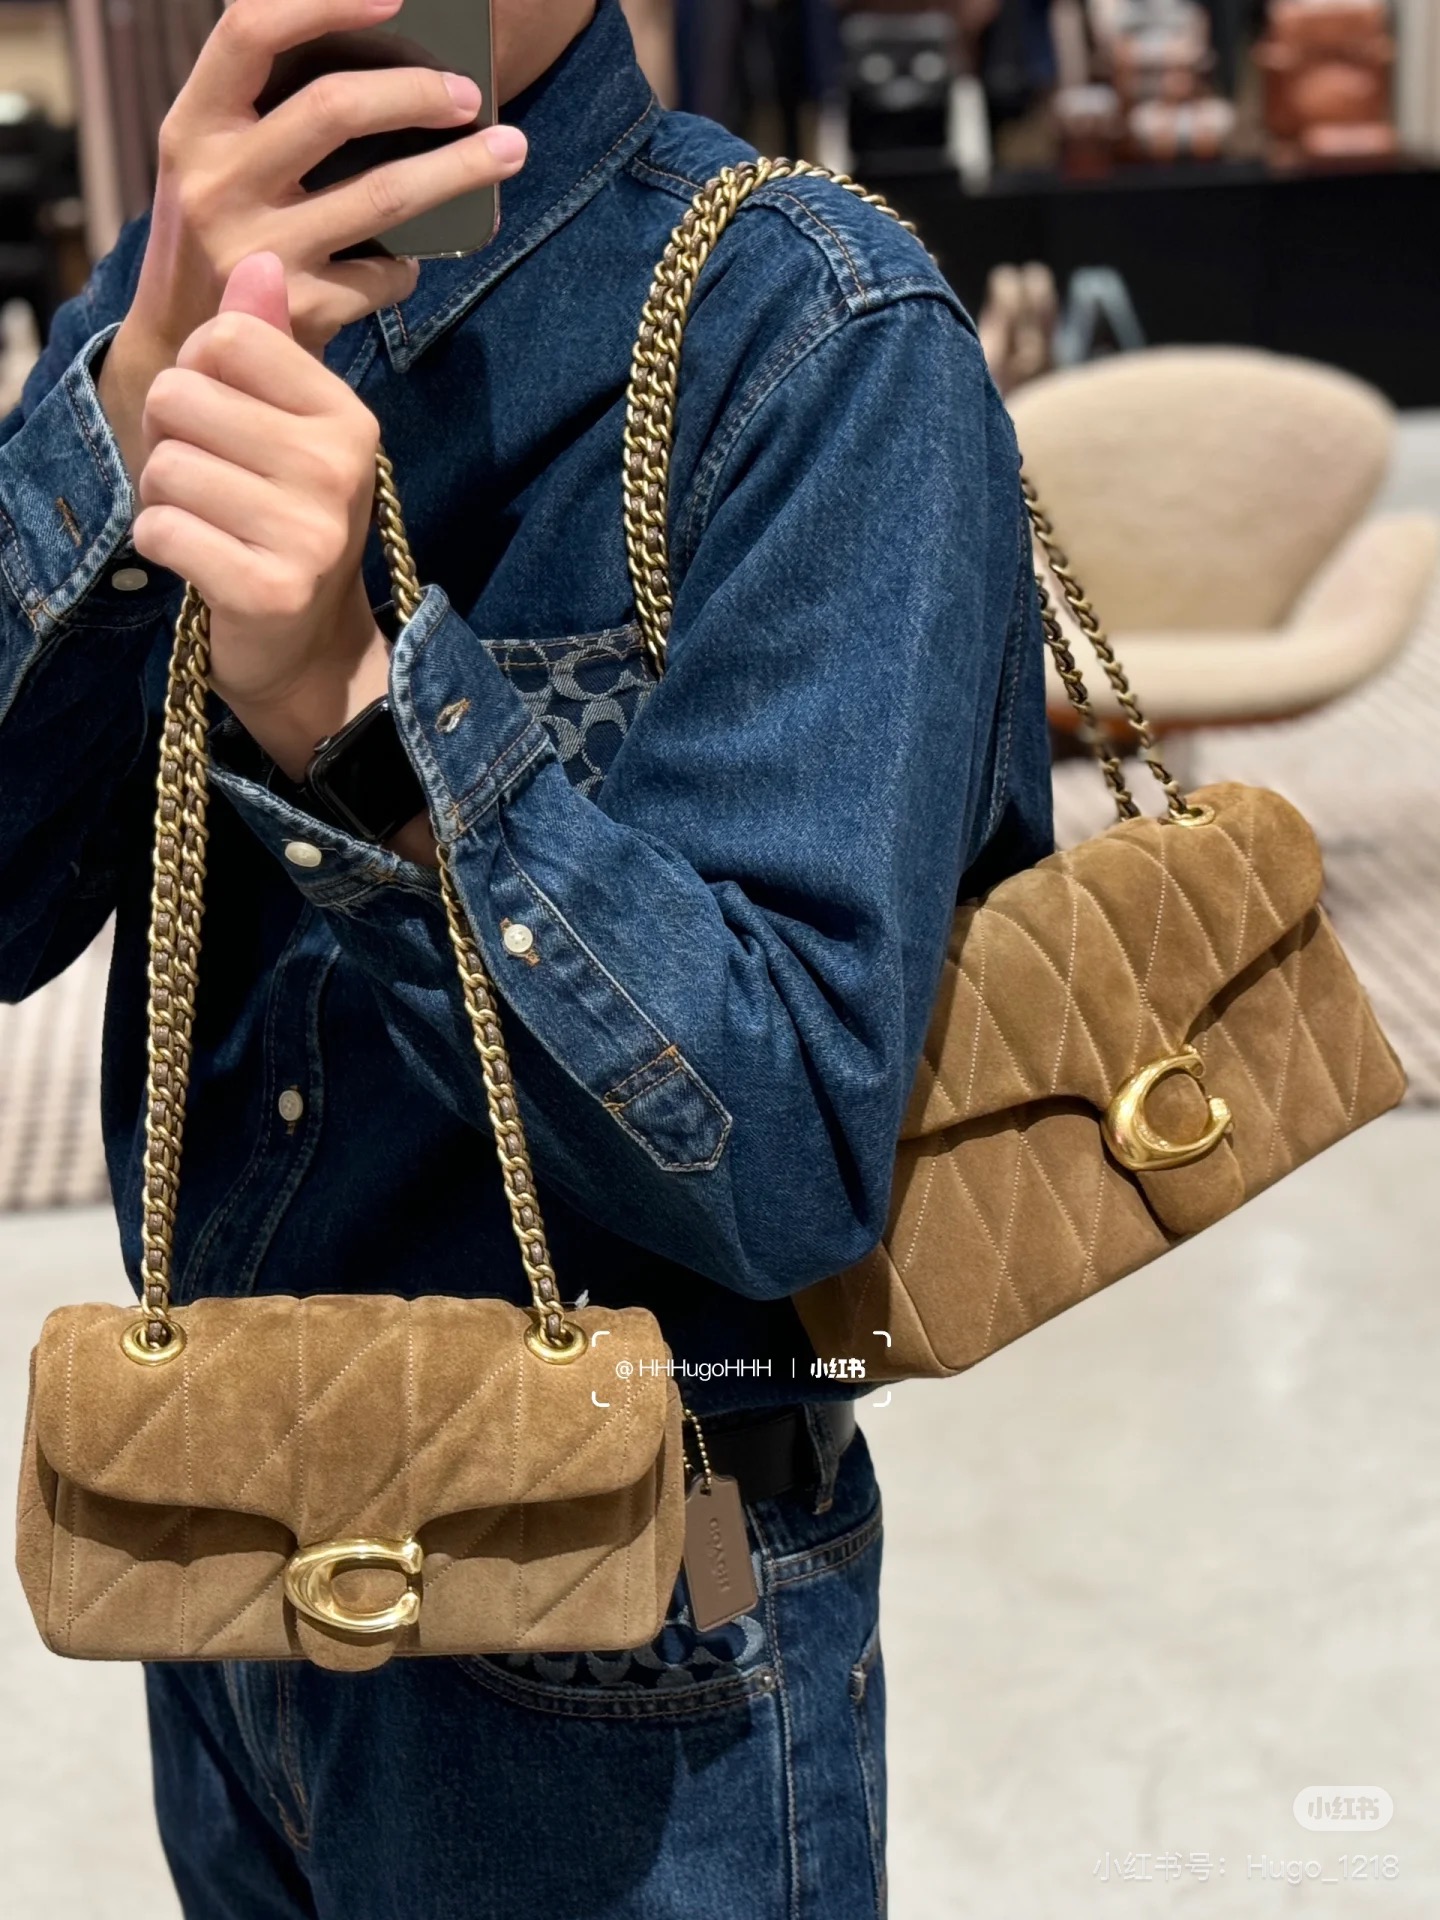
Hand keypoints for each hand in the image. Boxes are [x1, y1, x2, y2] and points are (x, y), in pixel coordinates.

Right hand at [100, 0, 526, 480]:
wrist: (186, 358)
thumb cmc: (220, 236)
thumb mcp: (214, 163)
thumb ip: (267, 111)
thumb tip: (383, 54)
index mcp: (192, 124)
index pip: (250, 30)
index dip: (325, 2)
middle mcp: (215, 181)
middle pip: (334, 108)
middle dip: (417, 92)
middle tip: (469, 95)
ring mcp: (255, 250)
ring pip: (383, 195)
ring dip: (459, 170)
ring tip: (508, 151)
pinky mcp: (296, 311)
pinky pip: (385, 274)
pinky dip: (410, 266)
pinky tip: (411, 261)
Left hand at [133, 252, 391, 778]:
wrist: (312, 650)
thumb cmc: (287, 524)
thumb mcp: (290, 429)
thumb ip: (269, 345)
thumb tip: (259, 258)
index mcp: (348, 418)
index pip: (228, 337)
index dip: (196, 371)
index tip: (221, 420)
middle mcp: (338, 470)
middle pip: (180, 395)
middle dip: (169, 439)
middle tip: (208, 481)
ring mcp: (309, 534)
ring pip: (164, 466)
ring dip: (164, 498)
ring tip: (208, 524)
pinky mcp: (268, 590)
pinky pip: (160, 529)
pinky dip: (163, 545)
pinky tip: (201, 562)